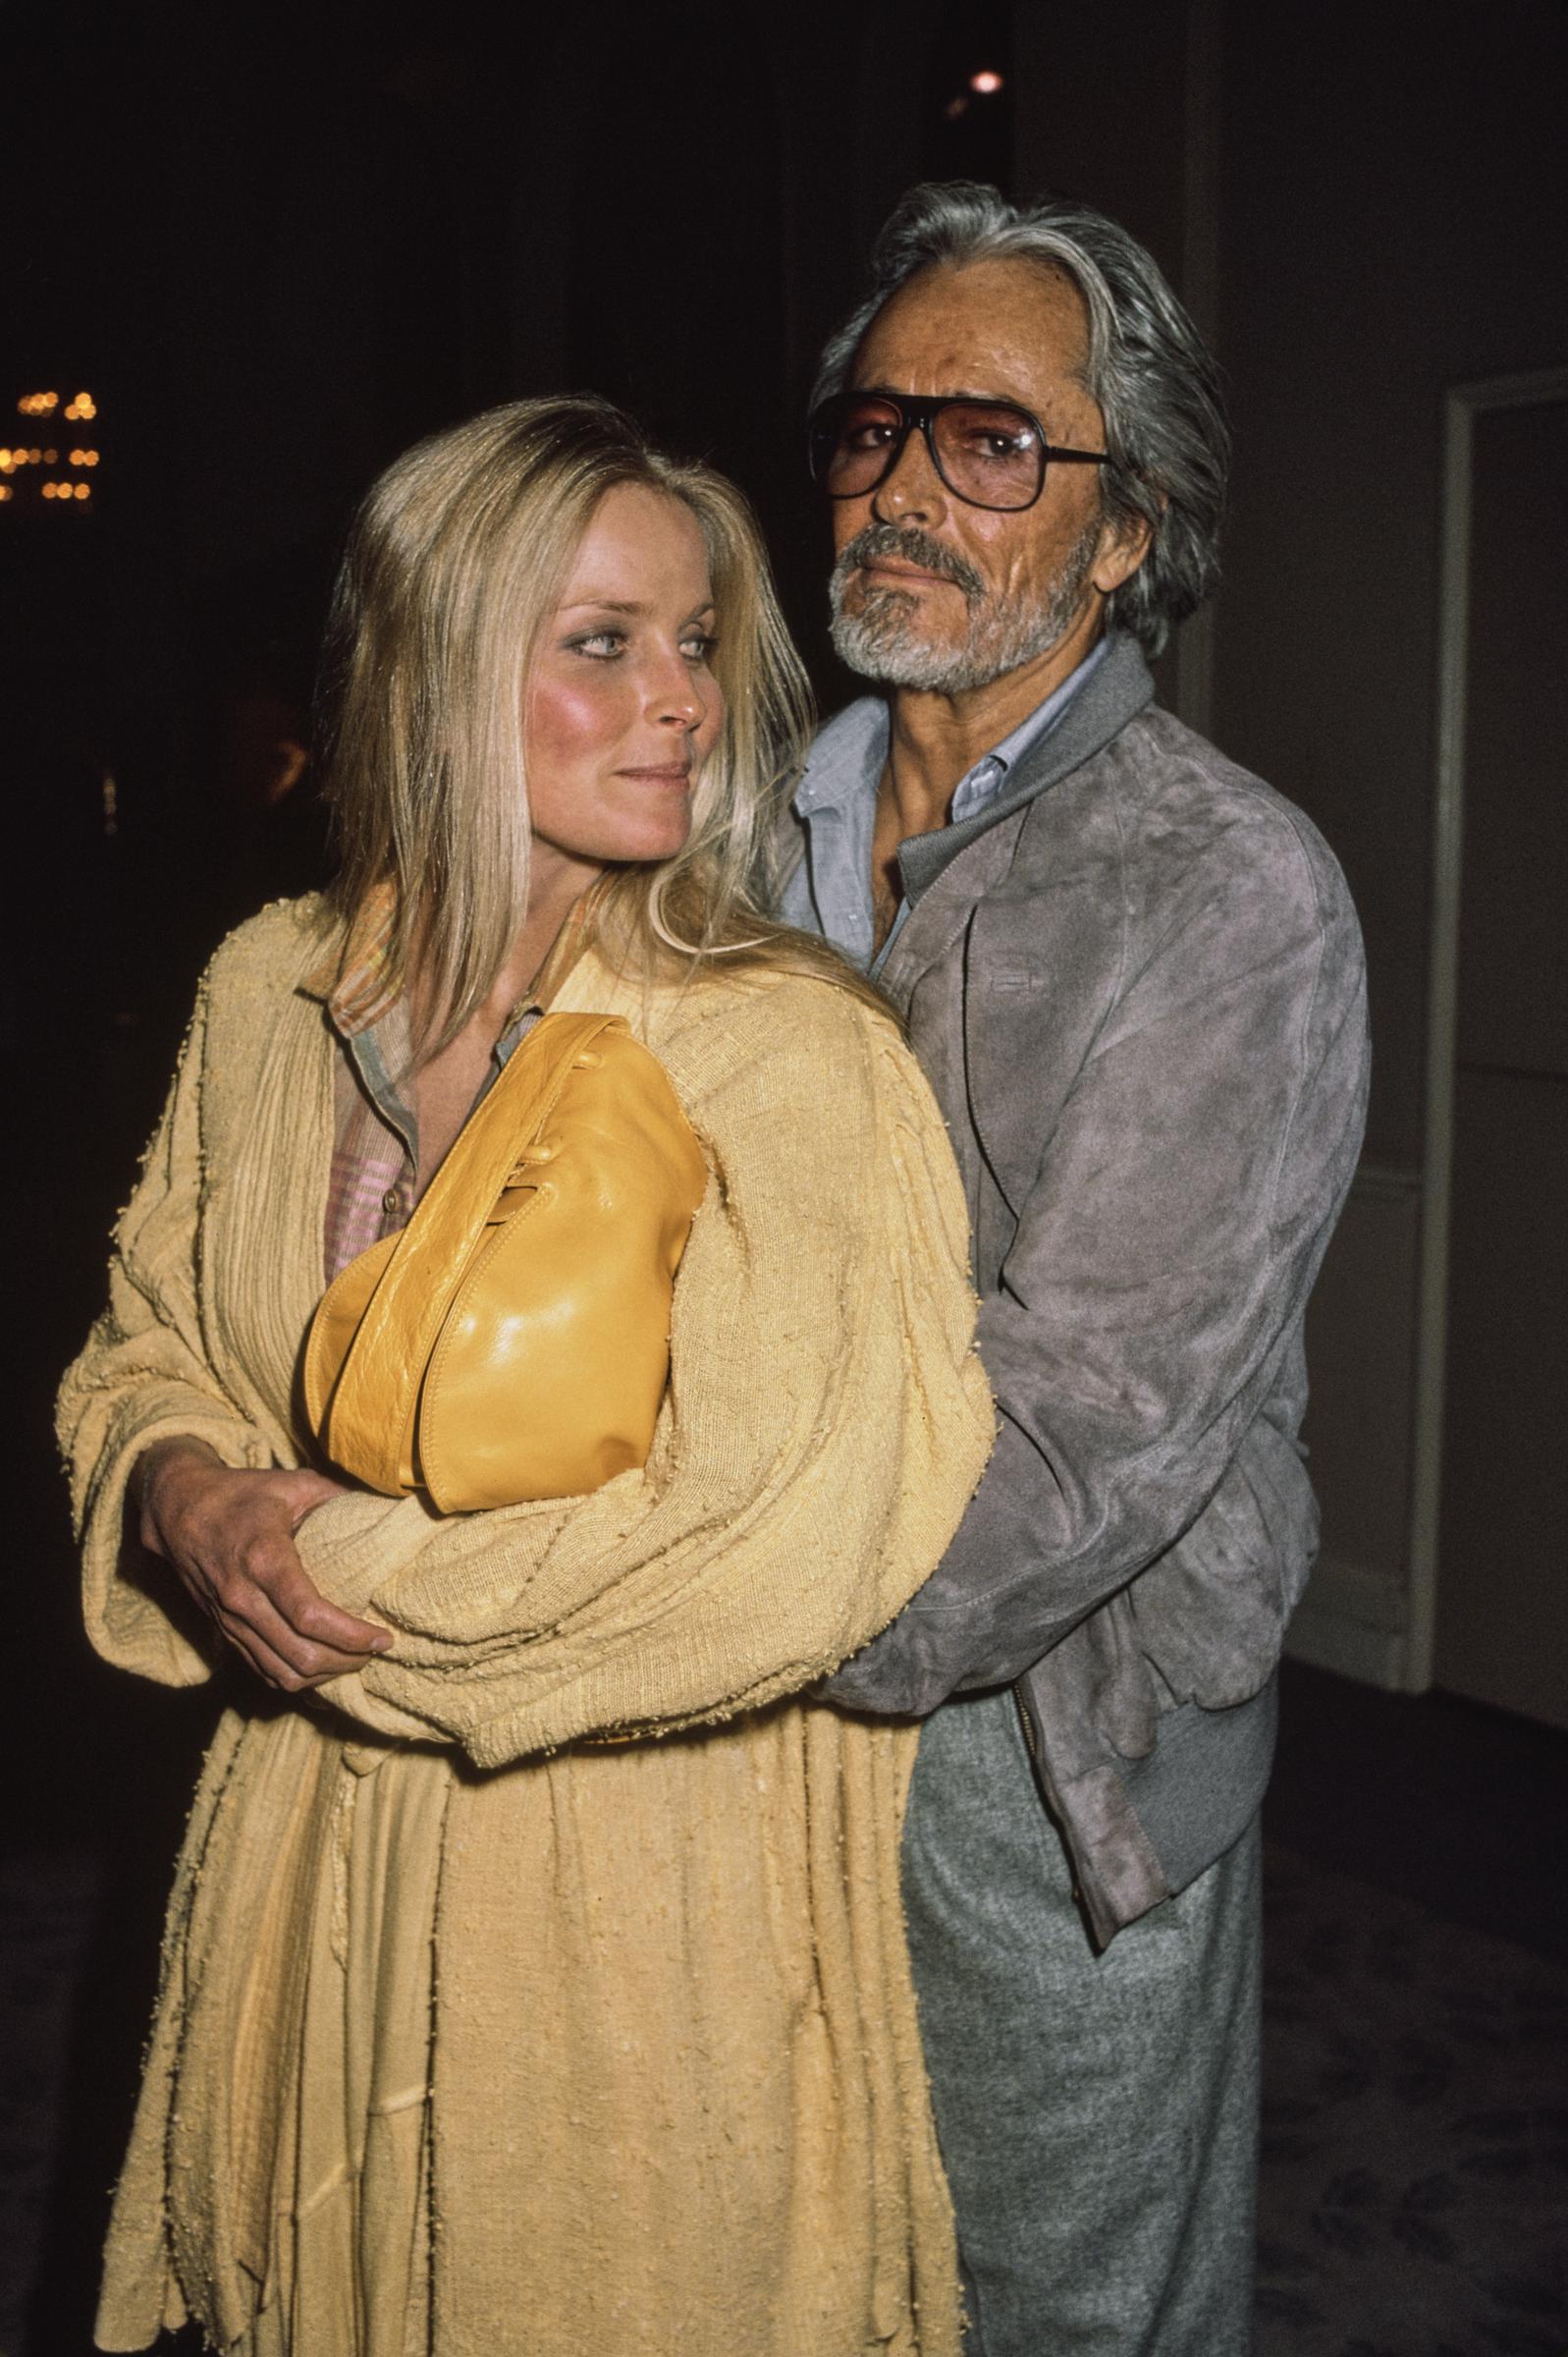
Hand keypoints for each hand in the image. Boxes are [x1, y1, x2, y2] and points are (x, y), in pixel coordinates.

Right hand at [135, 1438, 392, 1692]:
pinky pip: (262, 1671)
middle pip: (300, 1654)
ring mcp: (229, 1619)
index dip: (351, 1635)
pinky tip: (322, 1667)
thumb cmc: (242, 1493)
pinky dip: (296, 1678)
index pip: (310, 1616)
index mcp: (264, 1557)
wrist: (179, 1508)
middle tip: (375, 1650)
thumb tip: (386, 1503)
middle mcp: (243, 1596)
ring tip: (354, 1660)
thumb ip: (339, 1495)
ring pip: (282, 1672)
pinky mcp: (223, 1631)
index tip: (382, 1636)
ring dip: (324, 1676)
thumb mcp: (293, 1483)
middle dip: (346, 1661)